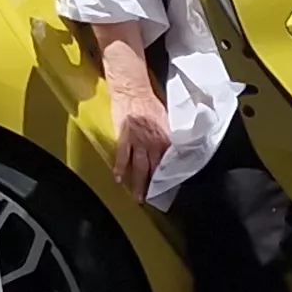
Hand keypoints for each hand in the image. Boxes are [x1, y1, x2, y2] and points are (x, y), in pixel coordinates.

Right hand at [105, 67, 168, 195]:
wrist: (133, 91)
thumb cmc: (150, 103)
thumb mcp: (166, 119)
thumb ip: (168, 136)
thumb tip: (173, 149)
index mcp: (164, 137)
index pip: (168, 160)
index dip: (168, 175)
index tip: (169, 187)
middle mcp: (152, 142)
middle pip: (154, 168)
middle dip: (154, 185)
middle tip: (153, 200)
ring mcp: (137, 142)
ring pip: (139, 167)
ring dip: (138, 184)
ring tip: (138, 198)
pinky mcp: (123, 138)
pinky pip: (122, 156)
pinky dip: (120, 168)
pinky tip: (118, 179)